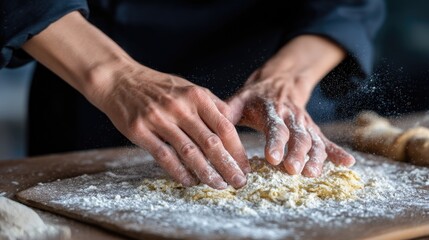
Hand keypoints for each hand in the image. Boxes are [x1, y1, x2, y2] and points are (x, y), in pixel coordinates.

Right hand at [21, 11, 249, 188]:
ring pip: (189, 152)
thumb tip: (233, 124)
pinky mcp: (139, 130)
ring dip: (206, 173)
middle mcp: (179, 106)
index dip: (238, 149)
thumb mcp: (188, 87)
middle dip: (228, 165)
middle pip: (210, 142)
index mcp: (196, 96)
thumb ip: (210, 104)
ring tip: (218, 185)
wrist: (119, 80)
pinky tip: (189, 181)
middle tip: (239, 182)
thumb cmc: (159, 87)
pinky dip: (179, 172)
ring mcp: (158, 118)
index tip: (246, 166)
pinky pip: (164, 156)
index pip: (224, 126)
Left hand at [228, 35, 354, 176]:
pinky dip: (337, 152)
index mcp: (272, 110)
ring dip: (316, 158)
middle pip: (298, 136)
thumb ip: (228, 112)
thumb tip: (213, 126)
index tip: (272, 159)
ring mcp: (304, 123)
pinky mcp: (312, 129)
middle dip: (297, 154)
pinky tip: (348, 163)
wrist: (280, 80)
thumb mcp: (239, 98)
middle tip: (293, 171)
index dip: (275, 143)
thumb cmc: (254, 96)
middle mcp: (291, 116)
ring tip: (313, 174)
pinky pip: (326, 140)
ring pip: (314, 140)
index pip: (275, 127)